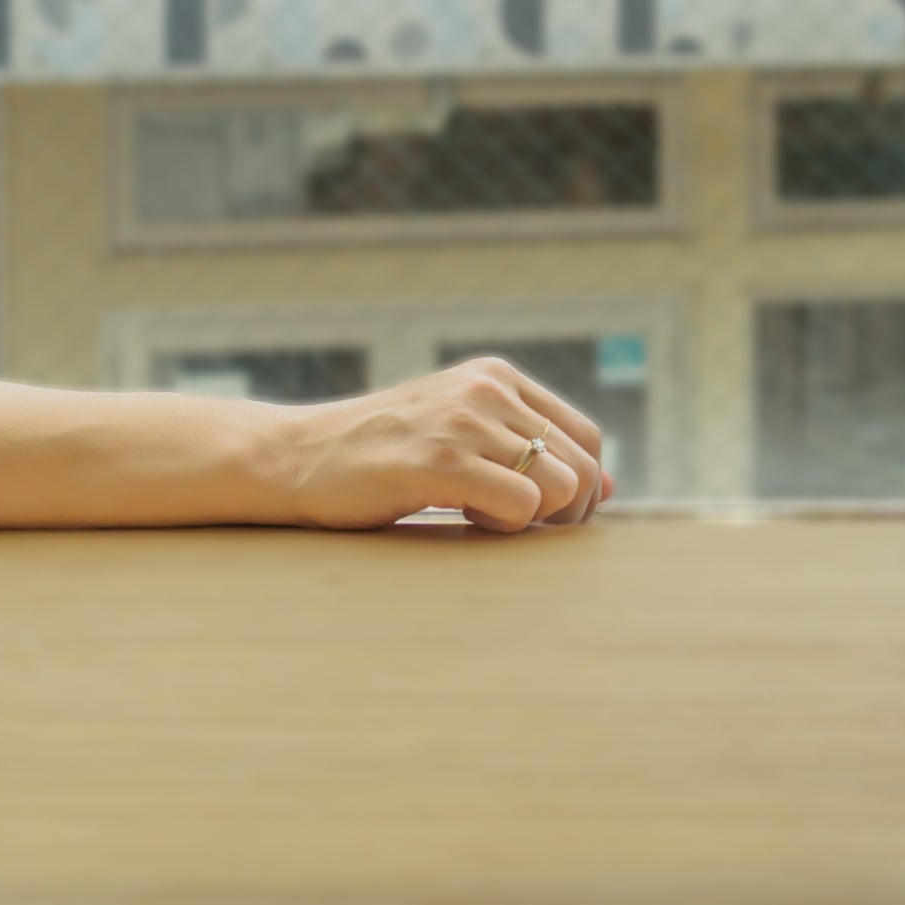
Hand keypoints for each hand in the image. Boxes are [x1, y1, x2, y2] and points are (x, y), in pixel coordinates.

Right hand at [268, 355, 614, 532]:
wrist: (299, 458)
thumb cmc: (381, 456)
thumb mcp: (460, 432)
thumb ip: (526, 447)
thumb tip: (606, 486)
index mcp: (497, 377)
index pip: (586, 436)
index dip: (579, 486)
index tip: (542, 514)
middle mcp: (488, 389)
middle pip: (583, 465)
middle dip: (565, 512)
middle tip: (514, 526)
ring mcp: (464, 421)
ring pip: (561, 486)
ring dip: (532, 520)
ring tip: (482, 518)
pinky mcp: (440, 460)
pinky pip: (523, 505)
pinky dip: (506, 527)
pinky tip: (465, 520)